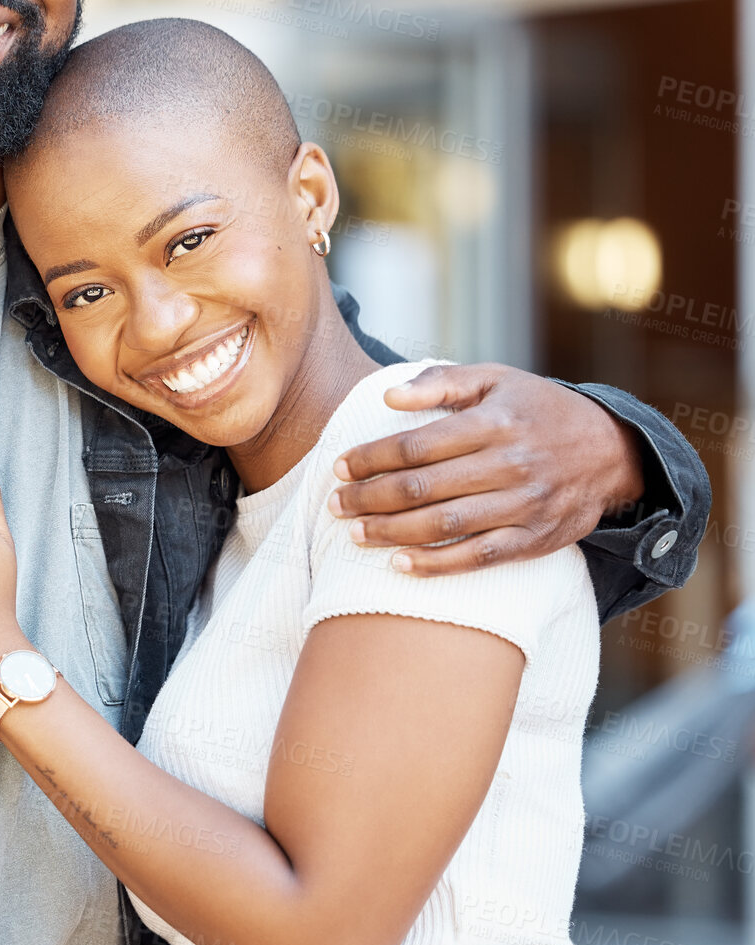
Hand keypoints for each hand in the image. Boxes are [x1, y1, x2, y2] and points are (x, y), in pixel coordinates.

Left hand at [329, 363, 644, 574]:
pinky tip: (399, 565)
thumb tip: (388, 397)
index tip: (339, 466)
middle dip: (369, 498)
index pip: (416, 446)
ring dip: (392, 533)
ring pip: (444, 525)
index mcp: (494, 423)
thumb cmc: (536, 409)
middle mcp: (509, 465)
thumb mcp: (495, 379)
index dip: (371, 458)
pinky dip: (435, 565)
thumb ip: (441, 381)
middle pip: (423, 488)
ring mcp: (523, 506)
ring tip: (355, 534)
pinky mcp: (534, 540)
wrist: (610, 450)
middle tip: (335, 504)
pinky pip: (477, 558)